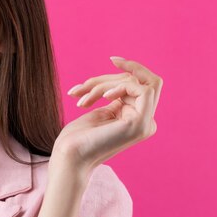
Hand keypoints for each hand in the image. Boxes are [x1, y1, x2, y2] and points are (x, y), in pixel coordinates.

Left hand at [52, 56, 162, 176]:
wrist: (69, 156)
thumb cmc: (78, 137)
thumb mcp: (101, 111)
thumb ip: (116, 96)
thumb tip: (125, 74)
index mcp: (137, 119)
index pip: (140, 85)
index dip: (130, 69)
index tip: (112, 60)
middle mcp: (147, 122)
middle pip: (138, 81)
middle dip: (106, 80)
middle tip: (80, 91)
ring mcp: (146, 124)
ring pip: (138, 82)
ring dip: (105, 85)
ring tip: (83, 101)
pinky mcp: (141, 123)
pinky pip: (142, 89)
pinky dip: (120, 87)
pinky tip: (102, 97)